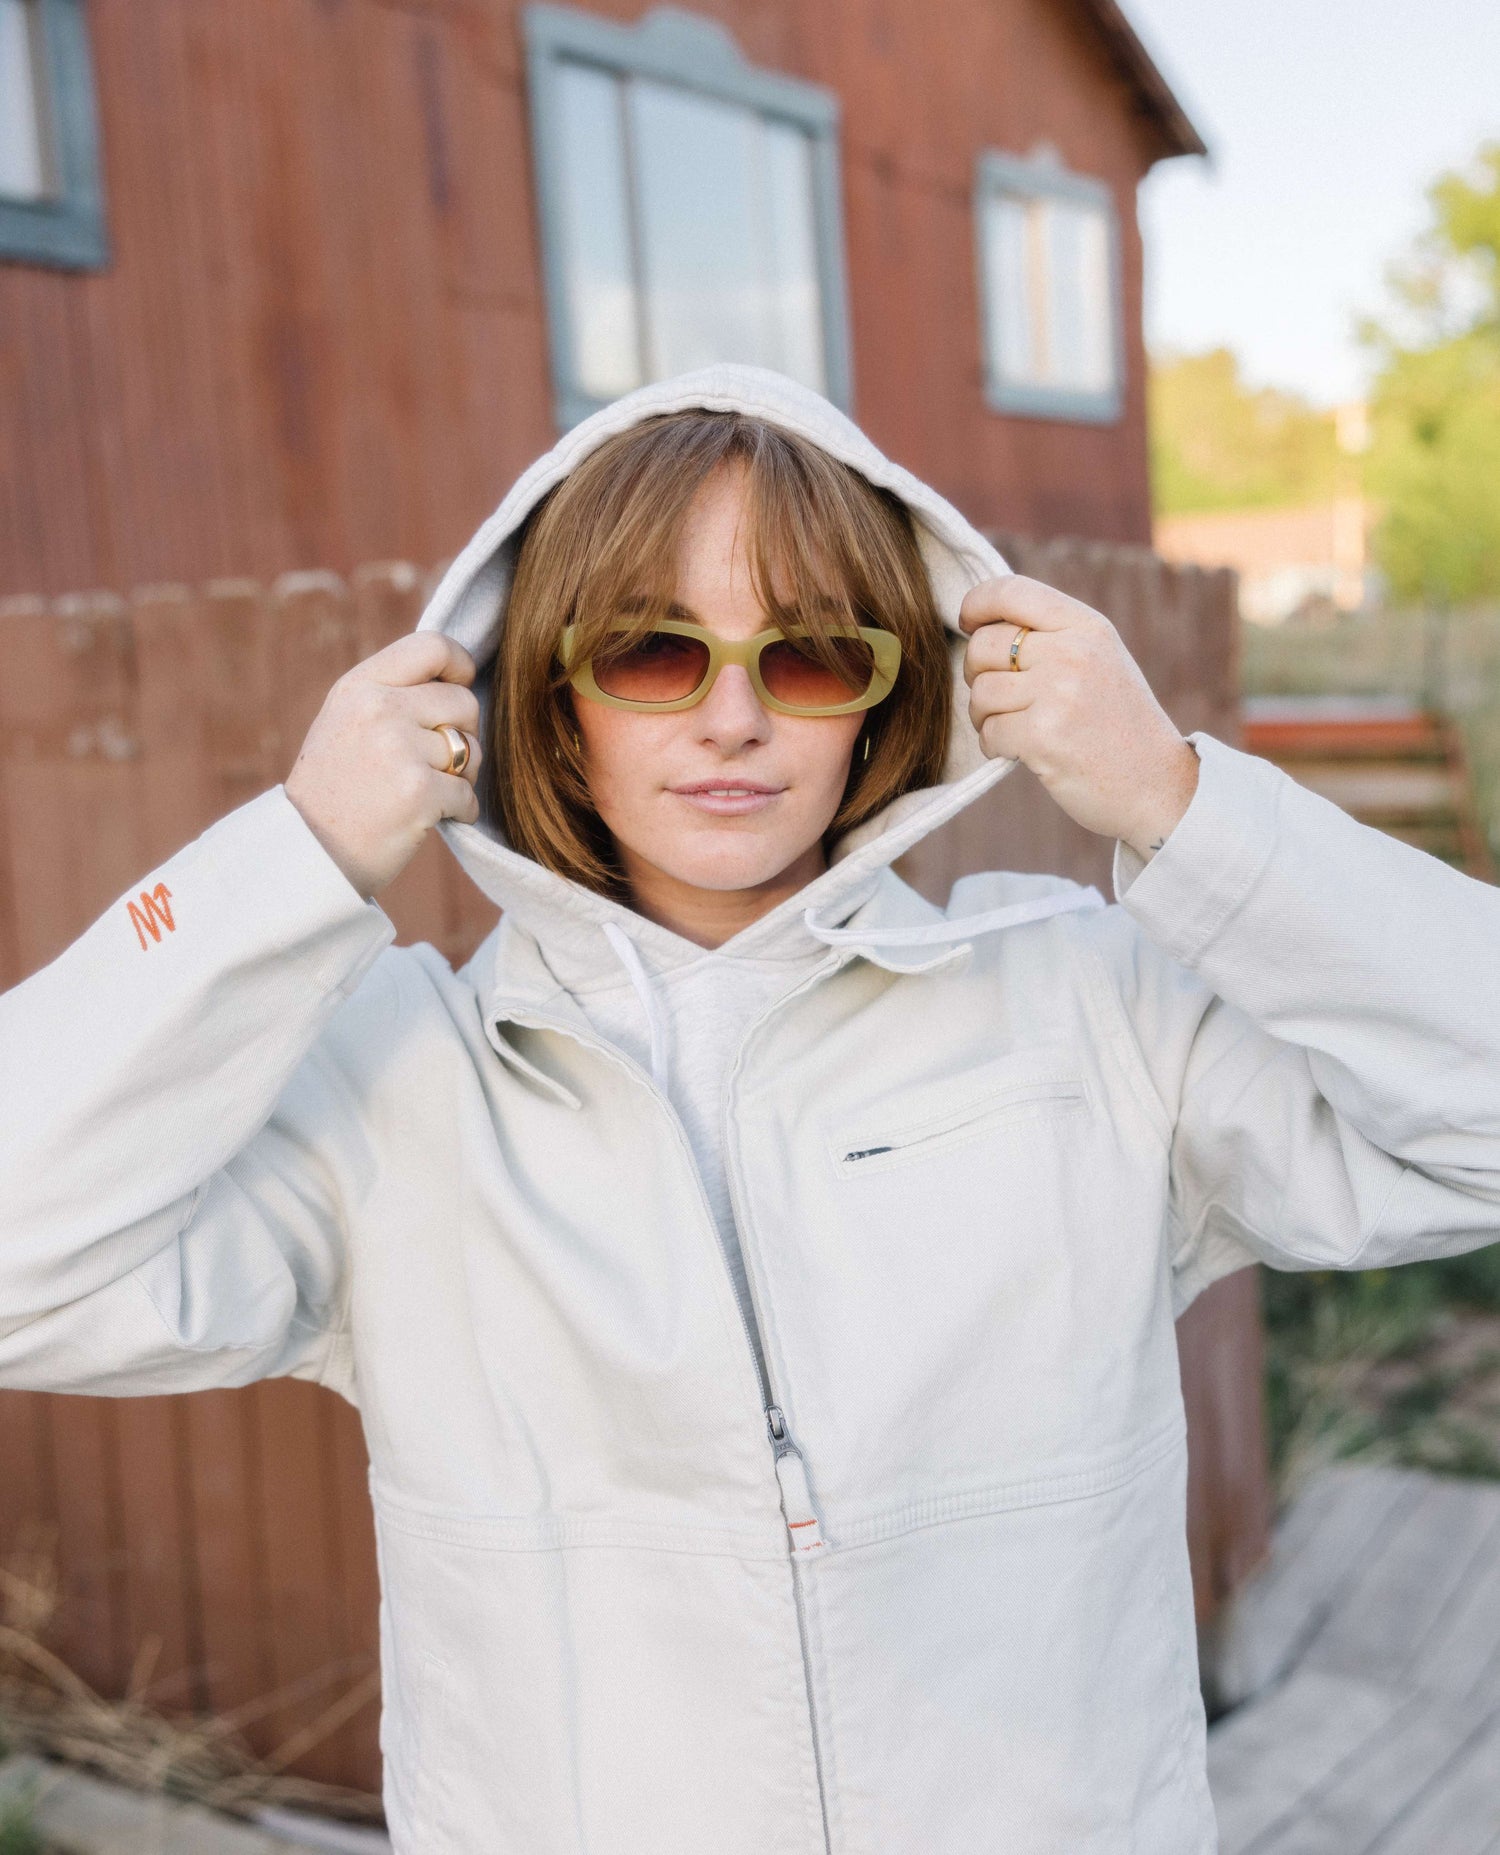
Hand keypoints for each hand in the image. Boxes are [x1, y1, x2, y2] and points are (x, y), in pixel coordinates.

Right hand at [284, 633, 482, 899]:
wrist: (308, 854)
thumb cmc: (334, 790)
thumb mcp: (345, 722)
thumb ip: (391, 693)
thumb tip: (457, 676)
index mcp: (359, 686)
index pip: (431, 645)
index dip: (460, 665)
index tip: (460, 686)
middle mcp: (378, 710)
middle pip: (464, 702)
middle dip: (463, 735)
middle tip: (436, 763)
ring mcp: (399, 750)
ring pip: (471, 750)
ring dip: (462, 777)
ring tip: (426, 793)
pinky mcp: (419, 792)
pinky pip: (469, 795)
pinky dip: (460, 812)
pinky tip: (430, 819)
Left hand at [960, 575, 1199, 859]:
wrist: (1159, 786)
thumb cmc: (1120, 726)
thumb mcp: (1101, 661)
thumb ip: (1052, 636)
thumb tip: (981, 625)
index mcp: (1088, 627)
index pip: (1013, 591)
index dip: (977, 603)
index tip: (967, 622)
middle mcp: (1073, 653)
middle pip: (983, 645)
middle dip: (976, 673)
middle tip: (997, 697)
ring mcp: (1058, 694)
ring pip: (980, 692)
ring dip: (983, 716)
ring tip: (1012, 728)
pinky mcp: (1042, 737)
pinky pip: (988, 732)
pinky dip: (994, 745)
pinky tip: (1019, 751)